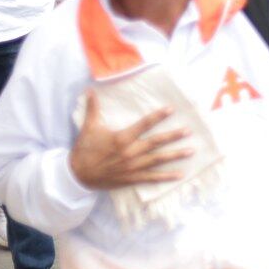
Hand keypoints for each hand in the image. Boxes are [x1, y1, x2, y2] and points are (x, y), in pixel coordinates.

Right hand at [66, 94, 192, 190]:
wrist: (77, 175)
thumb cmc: (85, 150)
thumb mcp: (89, 127)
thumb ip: (93, 108)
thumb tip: (90, 90)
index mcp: (122, 138)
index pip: (144, 124)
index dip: (158, 116)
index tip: (171, 109)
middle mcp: (131, 152)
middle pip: (156, 142)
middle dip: (174, 136)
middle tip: (188, 131)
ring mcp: (133, 166)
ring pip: (158, 159)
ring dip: (175, 155)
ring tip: (191, 150)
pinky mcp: (132, 178)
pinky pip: (152, 177)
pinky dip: (166, 177)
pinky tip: (180, 175)